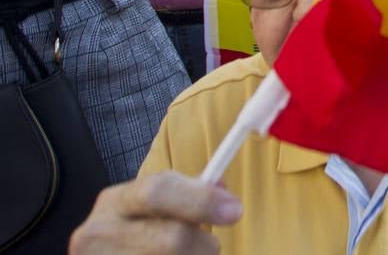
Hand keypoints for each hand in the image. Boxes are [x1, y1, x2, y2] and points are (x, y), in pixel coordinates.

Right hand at [69, 171, 242, 254]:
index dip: (202, 200)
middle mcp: (100, 234)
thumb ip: (188, 194)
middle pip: (172, 239)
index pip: (157, 192)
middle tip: (212, 246)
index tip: (235, 211)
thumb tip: (228, 200)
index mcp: (113, 202)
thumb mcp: (152, 206)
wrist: (105, 253)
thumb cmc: (136, 230)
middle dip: (204, 243)